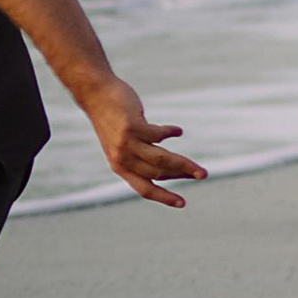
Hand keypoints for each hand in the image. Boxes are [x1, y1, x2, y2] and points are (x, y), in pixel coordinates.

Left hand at [85, 77, 204, 207]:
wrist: (96, 95)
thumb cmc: (115, 120)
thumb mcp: (125, 143)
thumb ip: (144, 156)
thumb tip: (174, 168)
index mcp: (120, 167)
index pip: (144, 189)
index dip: (164, 197)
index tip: (182, 203)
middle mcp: (122, 159)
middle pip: (158, 173)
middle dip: (182, 174)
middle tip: (202, 175)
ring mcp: (126, 144)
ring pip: (161, 158)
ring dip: (183, 163)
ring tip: (199, 165)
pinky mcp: (131, 127)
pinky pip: (158, 134)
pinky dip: (170, 133)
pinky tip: (178, 131)